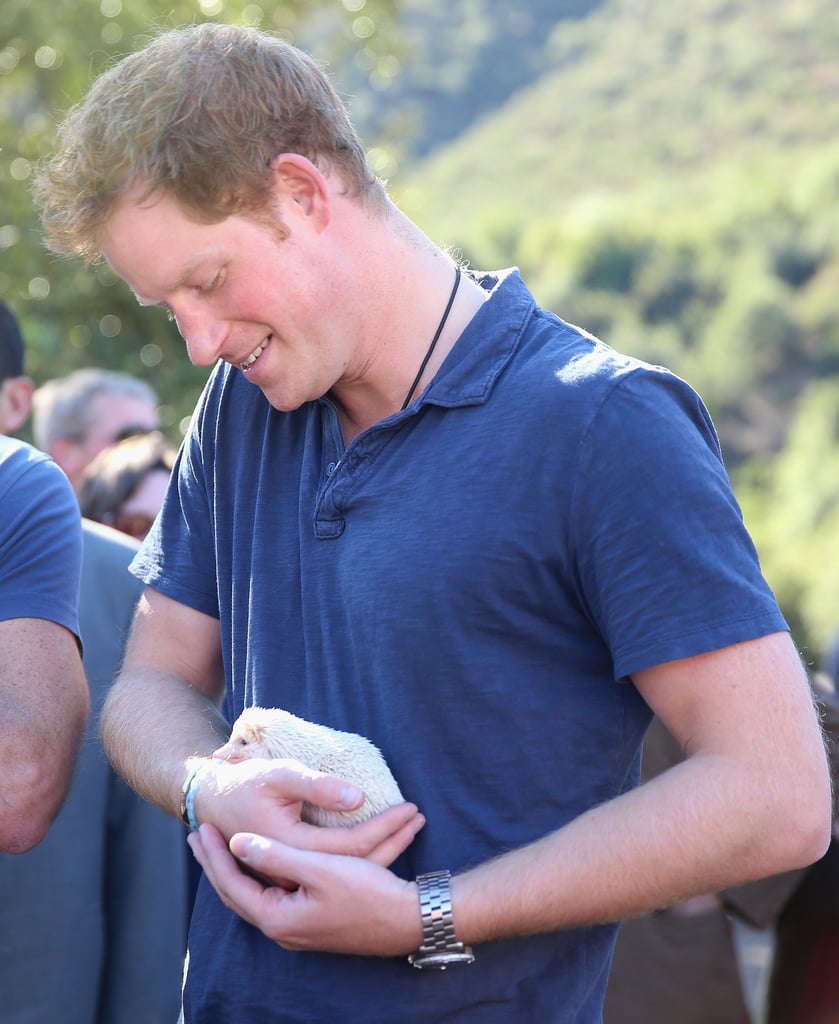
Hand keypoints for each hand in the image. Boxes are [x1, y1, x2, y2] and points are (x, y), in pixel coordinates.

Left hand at [188, 825, 422, 955]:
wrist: (408, 920)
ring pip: (257, 892)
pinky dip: (263, 872)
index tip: (200, 829)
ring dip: (240, 866)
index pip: (232, 885)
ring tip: (223, 844)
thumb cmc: (366, 894)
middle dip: (218, 863)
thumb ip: (276, 856)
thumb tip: (238, 843)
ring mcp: (299, 927)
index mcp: (279, 917)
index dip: (215, 856)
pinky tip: (263, 860)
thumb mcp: (319, 869)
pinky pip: (276, 893)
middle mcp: (284, 928)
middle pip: (239, 892)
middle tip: (198, 837)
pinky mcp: (314, 919)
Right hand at [193, 756, 423, 865]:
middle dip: (393, 840)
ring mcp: (292, 880)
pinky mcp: (293, 875)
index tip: (412, 808)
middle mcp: (294, 874)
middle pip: (357, 863)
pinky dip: (363, 853)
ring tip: (411, 825)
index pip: (352, 847)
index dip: (385, 828)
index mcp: (292, 851)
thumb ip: (317, 788)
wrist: (209, 803)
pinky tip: (380, 841)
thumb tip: (359, 798)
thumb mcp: (279, 777)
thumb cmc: (243, 786)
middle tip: (421, 818)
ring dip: (383, 846)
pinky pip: (336, 868)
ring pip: (349, 868)